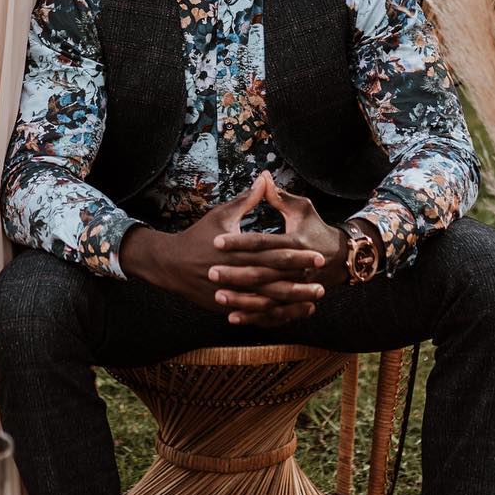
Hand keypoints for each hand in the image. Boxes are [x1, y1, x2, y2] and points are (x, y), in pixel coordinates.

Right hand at [120, 176, 326, 325]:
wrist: (171, 264)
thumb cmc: (199, 236)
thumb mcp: (222, 214)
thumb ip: (247, 200)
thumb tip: (264, 178)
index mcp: (238, 250)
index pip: (273, 253)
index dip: (296, 255)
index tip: (317, 254)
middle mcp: (237, 272)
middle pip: (274, 279)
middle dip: (300, 282)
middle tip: (324, 284)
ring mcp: (231, 292)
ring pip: (266, 301)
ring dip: (291, 303)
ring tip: (313, 302)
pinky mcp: (227, 306)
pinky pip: (254, 314)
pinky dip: (273, 315)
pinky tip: (291, 314)